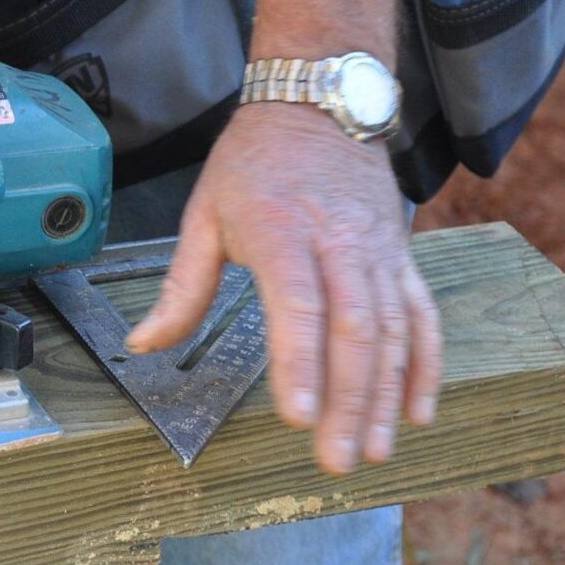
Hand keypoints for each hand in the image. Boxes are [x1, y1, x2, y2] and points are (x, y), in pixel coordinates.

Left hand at [125, 104, 442, 474]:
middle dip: (347, 401)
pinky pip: (421, 316)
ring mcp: (378, 252)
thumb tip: (142, 346)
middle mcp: (339, 243)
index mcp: (280, 231)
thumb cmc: (254, 163)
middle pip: (353, 330)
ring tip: (371, 453)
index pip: (297, 305)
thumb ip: (181, 287)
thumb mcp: (203, 214)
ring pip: (392, 332)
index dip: (300, 363)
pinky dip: (423, 366)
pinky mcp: (401, 257)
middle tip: (335, 460)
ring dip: (384, 397)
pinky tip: (416, 413)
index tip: (297, 418)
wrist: (319, 104)